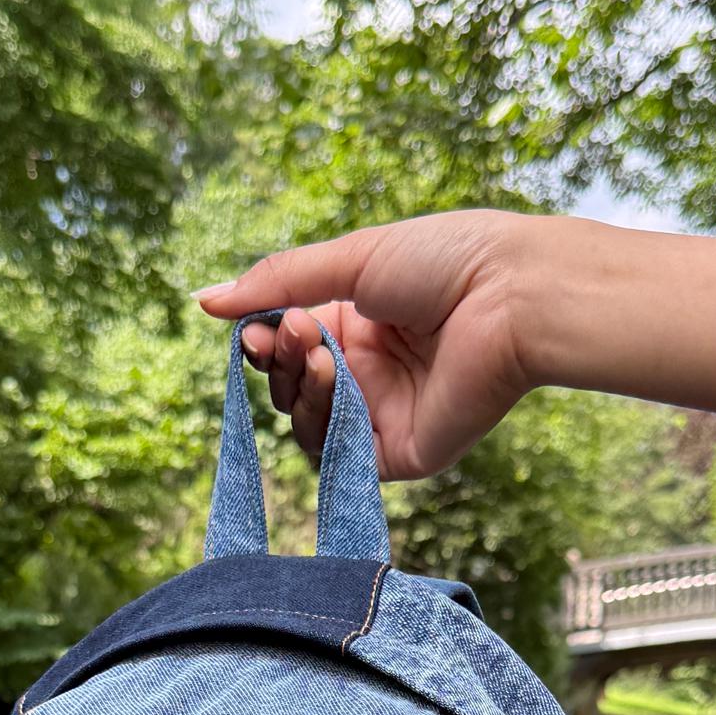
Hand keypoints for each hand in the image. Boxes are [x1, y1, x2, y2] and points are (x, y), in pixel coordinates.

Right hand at [198, 209, 553, 479]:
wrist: (511, 296)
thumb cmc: (446, 262)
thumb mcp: (352, 260)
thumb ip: (277, 283)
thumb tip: (203, 300)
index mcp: (360, 324)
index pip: (289, 345)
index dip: (265, 340)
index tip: (254, 328)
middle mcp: (369, 373)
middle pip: (289, 388)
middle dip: (280, 360)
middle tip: (291, 334)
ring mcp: (383, 417)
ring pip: (305, 424)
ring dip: (297, 386)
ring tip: (319, 350)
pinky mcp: (399, 454)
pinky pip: (336, 454)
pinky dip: (322, 418)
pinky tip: (335, 377)